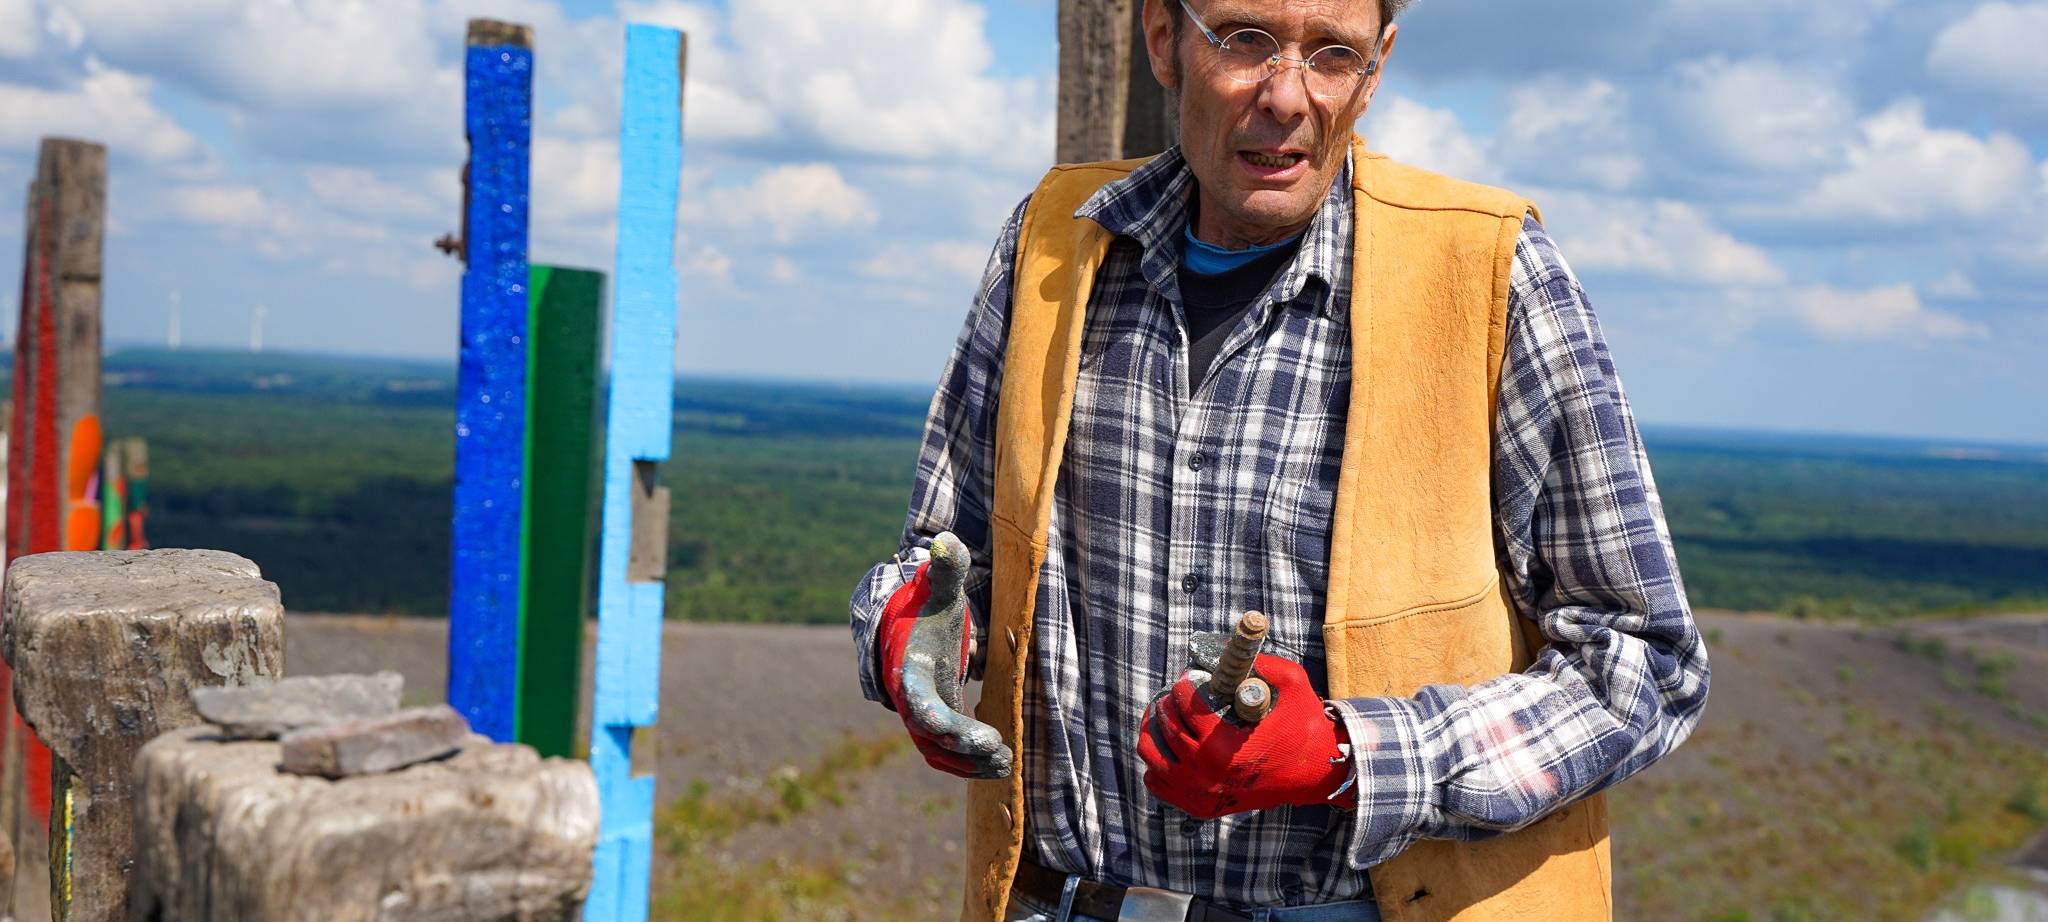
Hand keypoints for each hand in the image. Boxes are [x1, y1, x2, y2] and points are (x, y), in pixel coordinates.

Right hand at [878, 533, 1013, 778]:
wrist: (903, 622)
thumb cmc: (925, 605)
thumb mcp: (938, 588)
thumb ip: (944, 569)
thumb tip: (946, 543)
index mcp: (908, 670)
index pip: (923, 706)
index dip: (950, 726)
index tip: (984, 737)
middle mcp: (909, 698)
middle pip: (933, 737)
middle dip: (967, 751)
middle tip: (1004, 753)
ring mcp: (919, 713)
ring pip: (939, 752)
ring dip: (971, 764)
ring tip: (1007, 765)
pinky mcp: (934, 720)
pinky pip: (946, 751)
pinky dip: (968, 761)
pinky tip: (999, 763)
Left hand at [1137, 653, 1353, 818]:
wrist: (1319, 773)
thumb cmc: (1306, 725)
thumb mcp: (1292, 683)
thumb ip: (1260, 661)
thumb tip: (1226, 647)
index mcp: (1223, 747)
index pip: (1184, 706)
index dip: (1183, 685)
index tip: (1189, 678)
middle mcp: (1206, 774)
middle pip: (1165, 726)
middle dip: (1169, 702)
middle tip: (1179, 692)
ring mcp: (1200, 794)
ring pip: (1152, 755)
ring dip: (1155, 729)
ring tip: (1167, 714)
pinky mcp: (1200, 807)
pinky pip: (1157, 783)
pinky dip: (1157, 763)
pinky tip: (1170, 746)